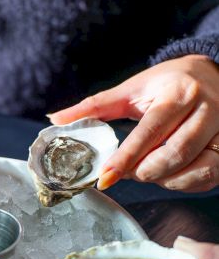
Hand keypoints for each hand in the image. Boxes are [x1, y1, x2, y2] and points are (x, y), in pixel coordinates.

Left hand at [49, 55, 218, 191]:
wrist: (212, 74)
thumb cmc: (166, 84)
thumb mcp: (131, 89)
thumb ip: (94, 107)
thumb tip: (55, 120)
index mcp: (178, 94)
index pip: (150, 131)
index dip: (126, 158)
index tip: (105, 177)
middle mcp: (206, 111)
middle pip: (173, 156)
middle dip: (142, 171)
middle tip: (126, 170)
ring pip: (193, 171)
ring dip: (162, 179)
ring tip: (147, 168)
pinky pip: (206, 178)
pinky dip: (181, 183)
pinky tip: (167, 173)